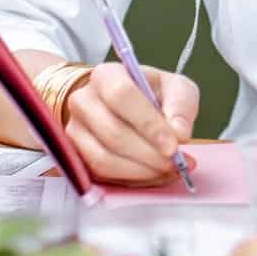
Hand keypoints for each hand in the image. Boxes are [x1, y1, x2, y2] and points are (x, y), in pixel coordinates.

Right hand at [63, 63, 199, 185]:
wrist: (124, 105)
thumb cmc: (151, 94)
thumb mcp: (174, 87)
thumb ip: (181, 105)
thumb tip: (180, 133)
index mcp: (105, 75)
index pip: (121, 96)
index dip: (149, 124)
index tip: (174, 145)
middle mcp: (82, 101)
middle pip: (113, 133)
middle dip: (149, 154)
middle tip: (176, 163)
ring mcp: (74, 130)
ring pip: (104, 159)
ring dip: (141, 171)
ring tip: (169, 170)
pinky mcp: (76, 156)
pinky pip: (101, 176)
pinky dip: (132, 180)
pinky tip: (153, 174)